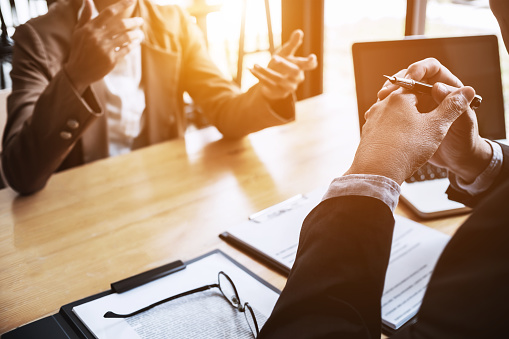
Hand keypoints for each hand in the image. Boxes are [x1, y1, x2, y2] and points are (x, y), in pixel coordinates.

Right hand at [64, 0, 143, 93]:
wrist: (78, 71)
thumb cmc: (79, 49)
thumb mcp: (78, 31)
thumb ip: (85, 16)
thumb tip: (88, 0)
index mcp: (90, 28)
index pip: (109, 13)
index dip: (122, 5)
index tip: (133, 1)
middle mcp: (98, 37)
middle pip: (121, 25)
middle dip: (134, 22)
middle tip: (140, 20)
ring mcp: (105, 49)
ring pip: (126, 37)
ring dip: (136, 34)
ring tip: (140, 33)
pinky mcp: (111, 60)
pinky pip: (126, 50)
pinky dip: (133, 45)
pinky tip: (136, 42)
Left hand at [249, 29, 317, 100]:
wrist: (273, 83)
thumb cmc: (282, 65)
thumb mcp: (286, 54)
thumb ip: (293, 44)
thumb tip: (299, 31)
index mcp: (300, 67)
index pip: (309, 65)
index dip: (311, 62)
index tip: (312, 57)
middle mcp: (297, 78)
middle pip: (294, 71)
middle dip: (284, 64)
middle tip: (274, 58)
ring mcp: (288, 87)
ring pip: (278, 79)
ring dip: (265, 71)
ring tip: (255, 64)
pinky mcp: (278, 92)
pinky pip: (268, 84)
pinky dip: (259, 77)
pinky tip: (251, 69)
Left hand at [345, 85, 475, 184]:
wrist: (376, 173)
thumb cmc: (406, 149)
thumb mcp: (436, 127)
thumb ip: (452, 107)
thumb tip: (465, 92)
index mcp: (398, 97)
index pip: (419, 84)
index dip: (433, 93)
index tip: (441, 105)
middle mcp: (381, 104)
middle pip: (405, 97)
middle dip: (419, 106)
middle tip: (430, 120)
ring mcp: (372, 119)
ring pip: (394, 111)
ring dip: (407, 118)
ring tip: (417, 132)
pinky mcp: (367, 133)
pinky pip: (384, 125)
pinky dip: (395, 129)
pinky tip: (402, 141)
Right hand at [378, 58, 491, 182]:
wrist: (456, 161)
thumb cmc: (464, 142)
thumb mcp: (463, 125)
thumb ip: (455, 106)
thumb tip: (438, 87)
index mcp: (448, 89)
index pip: (432, 69)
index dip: (419, 70)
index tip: (409, 78)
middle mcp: (432, 95)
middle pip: (411, 78)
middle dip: (398, 82)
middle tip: (387, 92)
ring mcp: (419, 106)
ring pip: (400, 92)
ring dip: (388, 94)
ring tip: (380, 100)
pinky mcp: (408, 119)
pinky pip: (394, 108)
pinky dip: (384, 109)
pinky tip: (377, 114)